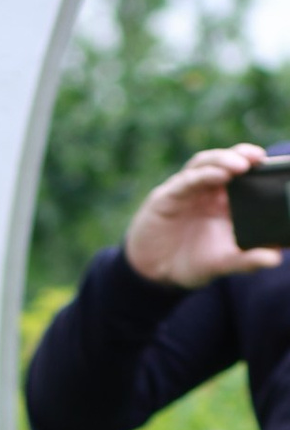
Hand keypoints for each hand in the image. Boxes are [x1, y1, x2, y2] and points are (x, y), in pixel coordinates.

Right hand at [125, 143, 281, 286]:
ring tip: (241, 164)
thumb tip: (275, 258)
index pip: (244, 174)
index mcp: (224, 200)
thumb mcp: (222, 264)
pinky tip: (218, 174)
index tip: (277, 166)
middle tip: (259, 158)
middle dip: (243, 154)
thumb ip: (247, 260)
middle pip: (227, 160)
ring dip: (224, 159)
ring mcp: (187, 189)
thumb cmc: (190, 263)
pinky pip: (187, 179)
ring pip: (207, 163)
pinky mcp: (168, 195)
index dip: (257, 166)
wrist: (153, 275)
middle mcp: (207, 190)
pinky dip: (204, 174)